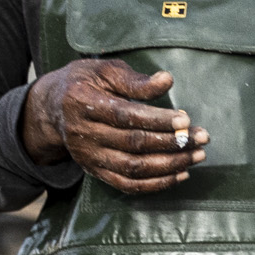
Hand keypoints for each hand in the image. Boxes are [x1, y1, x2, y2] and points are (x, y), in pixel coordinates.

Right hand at [24, 58, 204, 193]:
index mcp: (81, 102)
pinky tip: (181, 173)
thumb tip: (167, 80)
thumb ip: (134, 79)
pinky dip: (157, 183)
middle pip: (133, 143)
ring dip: (171, 164)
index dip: (157, 120)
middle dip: (172, 142)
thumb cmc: (86, 83)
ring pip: (133, 167)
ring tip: (198, 155)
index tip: (185, 120)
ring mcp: (88, 156)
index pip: (125, 115)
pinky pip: (128, 184)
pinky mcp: (94, 171)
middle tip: (202, 137)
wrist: (52, 108)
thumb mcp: (105, 70)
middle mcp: (82, 133)